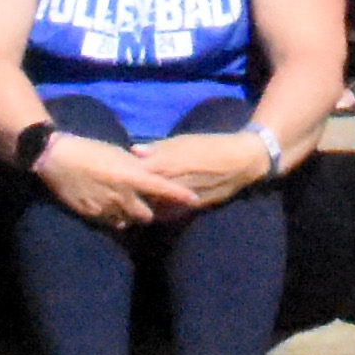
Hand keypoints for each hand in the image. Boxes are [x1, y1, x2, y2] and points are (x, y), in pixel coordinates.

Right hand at [34, 134, 205, 231]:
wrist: (57, 160)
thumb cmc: (90, 149)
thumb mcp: (118, 154)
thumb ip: (136, 167)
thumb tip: (150, 172)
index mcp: (131, 176)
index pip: (163, 189)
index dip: (181, 196)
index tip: (195, 200)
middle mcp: (123, 196)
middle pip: (147, 215)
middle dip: (150, 212)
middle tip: (150, 206)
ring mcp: (107, 209)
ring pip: (128, 222)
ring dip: (130, 216)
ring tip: (127, 208)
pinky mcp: (92, 216)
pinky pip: (109, 222)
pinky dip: (113, 217)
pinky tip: (109, 208)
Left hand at [131, 128, 283, 203]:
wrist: (242, 161)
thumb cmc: (211, 146)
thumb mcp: (184, 141)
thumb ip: (159, 148)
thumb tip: (134, 152)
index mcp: (172, 164)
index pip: (142, 176)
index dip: (126, 180)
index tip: (112, 180)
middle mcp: (177, 184)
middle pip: (147, 195)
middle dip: (132, 197)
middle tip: (116, 198)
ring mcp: (187, 198)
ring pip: (158, 207)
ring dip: (144, 208)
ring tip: (128, 210)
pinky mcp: (195, 207)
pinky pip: (173, 213)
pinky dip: (160, 213)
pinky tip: (152, 214)